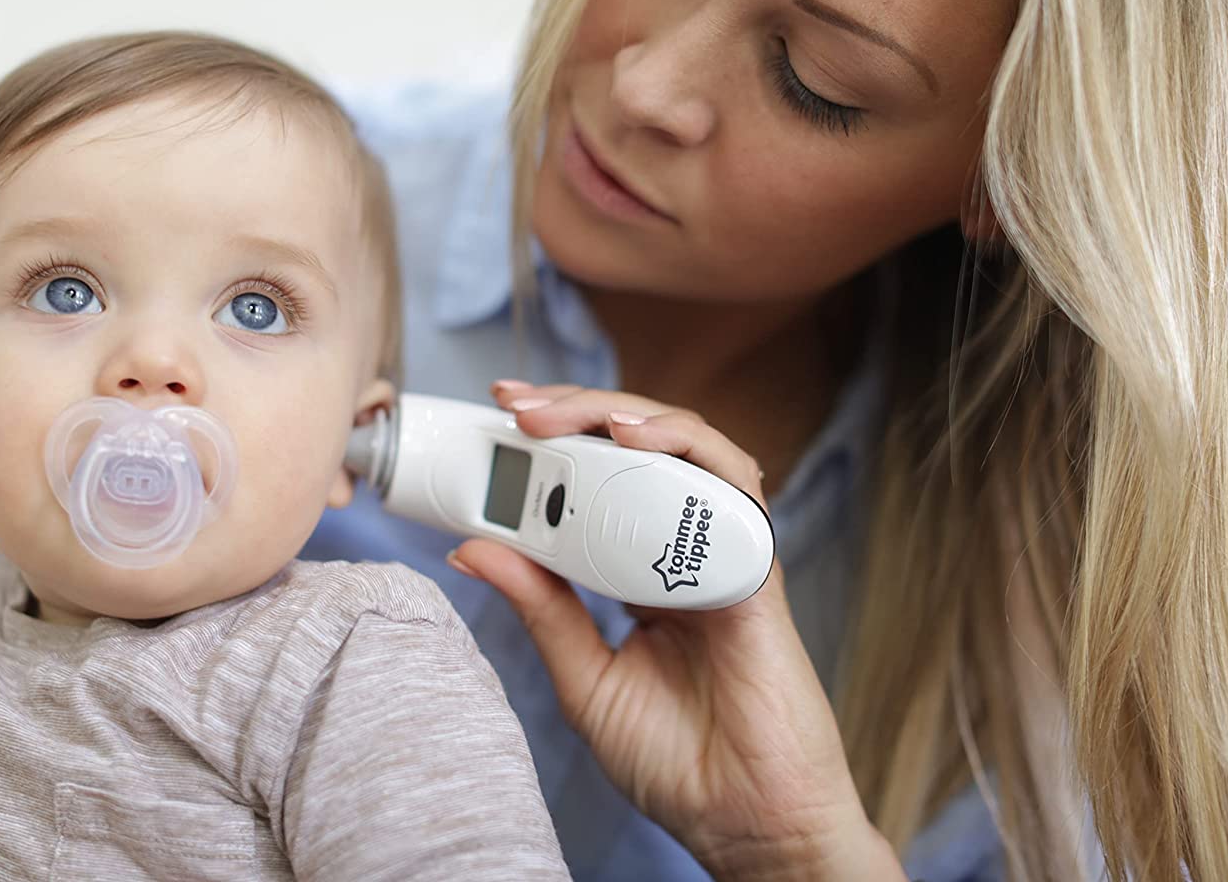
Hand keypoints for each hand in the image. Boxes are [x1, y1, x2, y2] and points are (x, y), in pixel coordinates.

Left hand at [447, 383, 904, 881]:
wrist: (744, 823)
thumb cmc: (676, 762)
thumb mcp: (583, 676)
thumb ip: (538, 607)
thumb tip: (472, 547)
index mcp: (644, 572)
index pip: (599, 484)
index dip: (551, 445)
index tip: (496, 424)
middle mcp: (687, 549)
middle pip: (638, 450)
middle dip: (574, 411)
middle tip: (514, 404)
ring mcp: (724, 552)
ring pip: (686, 448)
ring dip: (622, 415)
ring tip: (558, 412)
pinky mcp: (755, 566)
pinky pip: (730, 486)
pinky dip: (686, 447)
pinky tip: (637, 438)